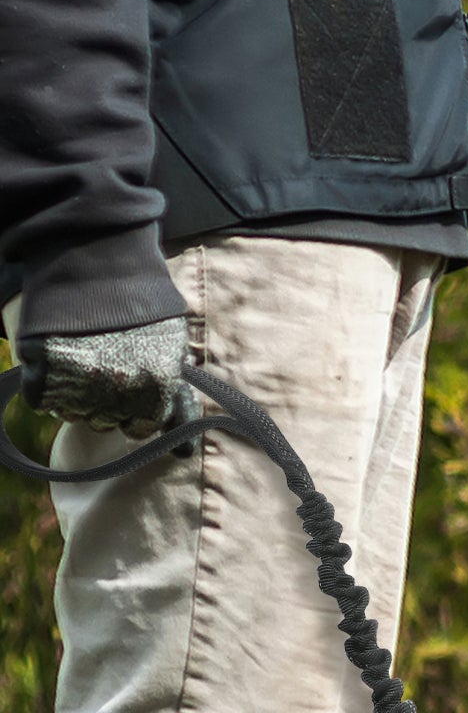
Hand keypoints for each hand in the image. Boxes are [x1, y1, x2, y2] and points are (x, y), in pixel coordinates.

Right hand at [18, 315, 199, 441]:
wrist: (94, 256)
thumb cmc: (140, 306)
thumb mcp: (171, 351)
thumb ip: (179, 405)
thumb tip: (184, 455)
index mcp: (156, 387)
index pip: (140, 429)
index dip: (132, 411)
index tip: (127, 388)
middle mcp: (120, 389)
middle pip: (104, 423)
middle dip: (103, 402)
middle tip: (100, 365)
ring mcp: (79, 379)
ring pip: (71, 415)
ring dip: (73, 396)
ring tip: (79, 358)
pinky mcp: (42, 365)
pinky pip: (39, 399)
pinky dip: (43, 387)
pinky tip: (55, 361)